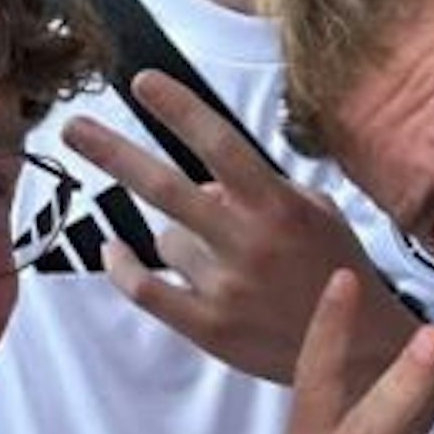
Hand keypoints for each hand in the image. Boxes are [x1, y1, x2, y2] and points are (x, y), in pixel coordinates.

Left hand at [66, 70, 418, 395]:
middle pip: (168, 188)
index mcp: (279, 206)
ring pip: (164, 240)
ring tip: (220, 258)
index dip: (181, 111)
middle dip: (115, 153)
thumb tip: (204, 180)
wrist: (361, 352)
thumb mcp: (318, 212)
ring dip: (177, 237)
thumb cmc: (336, 269)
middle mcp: (249, 242)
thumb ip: (262, 188)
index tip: (142, 81)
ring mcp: (226, 288)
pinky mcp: (209, 328)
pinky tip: (112, 251)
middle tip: (72, 126)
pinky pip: (145, 289)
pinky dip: (123, 268)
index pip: (221, 145)